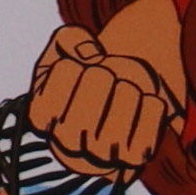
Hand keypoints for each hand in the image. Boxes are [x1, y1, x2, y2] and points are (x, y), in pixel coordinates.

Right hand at [30, 25, 171, 178]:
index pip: (66, 67)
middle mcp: (67, 142)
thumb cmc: (85, 79)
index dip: (79, 62)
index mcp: (41, 115)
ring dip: (132, 86)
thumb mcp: (64, 51)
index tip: (80, 74)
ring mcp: (102, 154)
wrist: (116, 111)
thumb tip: (90, 54)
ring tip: (125, 97)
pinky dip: (153, 101)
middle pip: (99, 77)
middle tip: (108, 84)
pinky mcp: (135, 156)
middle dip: (107, 71)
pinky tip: (143, 108)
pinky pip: (154, 109)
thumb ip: (67, 38)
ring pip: (128, 93)